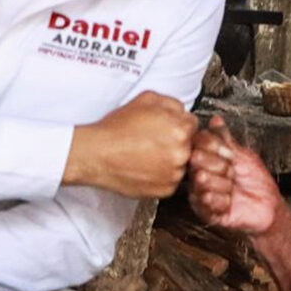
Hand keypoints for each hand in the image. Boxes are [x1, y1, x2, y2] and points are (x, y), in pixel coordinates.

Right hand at [68, 91, 195, 197]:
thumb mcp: (146, 100)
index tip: (169, 129)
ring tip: (148, 155)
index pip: (193, 125)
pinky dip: (162, 176)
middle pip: (190, 145)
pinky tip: (146, 167)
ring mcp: (174, 173)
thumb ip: (172, 103)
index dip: (179, 125)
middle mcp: (181, 153)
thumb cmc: (116, 129)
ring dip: (171, 160)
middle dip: (176, 143)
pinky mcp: (165, 190)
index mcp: (180, 129)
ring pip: (182, 164)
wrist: (97, 153)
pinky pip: (172, 181)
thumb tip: (183, 111)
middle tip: (156, 142)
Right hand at [188, 116, 281, 234]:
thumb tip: (216, 120)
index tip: (230, 154)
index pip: (198, 142)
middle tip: (233, 173)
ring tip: (233, 190)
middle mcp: (199, 174)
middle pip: (197, 160)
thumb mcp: (244, 155)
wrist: (268, 207)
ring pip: (203, 180)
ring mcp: (200, 193)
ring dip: (225, 185)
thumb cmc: (257, 181)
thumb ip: (227, 139)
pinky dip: (224, 201)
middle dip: (222, 166)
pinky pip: (208, 201)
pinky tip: (230, 202)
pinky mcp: (204, 212)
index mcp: (207, 158)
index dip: (216, 147)